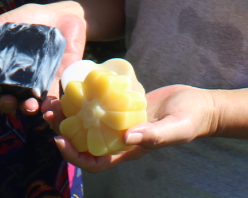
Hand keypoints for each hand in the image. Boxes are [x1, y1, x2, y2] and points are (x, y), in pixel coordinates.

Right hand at [0, 2, 87, 114]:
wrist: (62, 13)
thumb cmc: (30, 19)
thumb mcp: (5, 24)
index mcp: (11, 74)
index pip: (3, 94)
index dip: (2, 100)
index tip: (2, 97)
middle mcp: (28, 83)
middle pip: (19, 104)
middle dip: (16, 107)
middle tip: (15, 102)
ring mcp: (46, 82)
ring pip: (39, 105)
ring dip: (35, 109)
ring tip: (33, 106)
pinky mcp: (64, 79)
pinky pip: (60, 97)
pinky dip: (56, 105)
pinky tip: (53, 106)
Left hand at [45, 84, 219, 171]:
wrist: (200, 106)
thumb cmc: (191, 120)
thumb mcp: (176, 128)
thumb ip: (155, 135)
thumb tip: (128, 139)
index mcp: (129, 150)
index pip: (96, 162)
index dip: (75, 156)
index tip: (59, 140)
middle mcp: (120, 139)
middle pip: (85, 142)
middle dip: (63, 131)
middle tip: (47, 112)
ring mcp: (119, 122)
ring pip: (87, 123)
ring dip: (69, 115)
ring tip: (54, 99)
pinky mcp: (122, 106)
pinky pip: (98, 106)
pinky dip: (85, 99)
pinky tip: (75, 85)